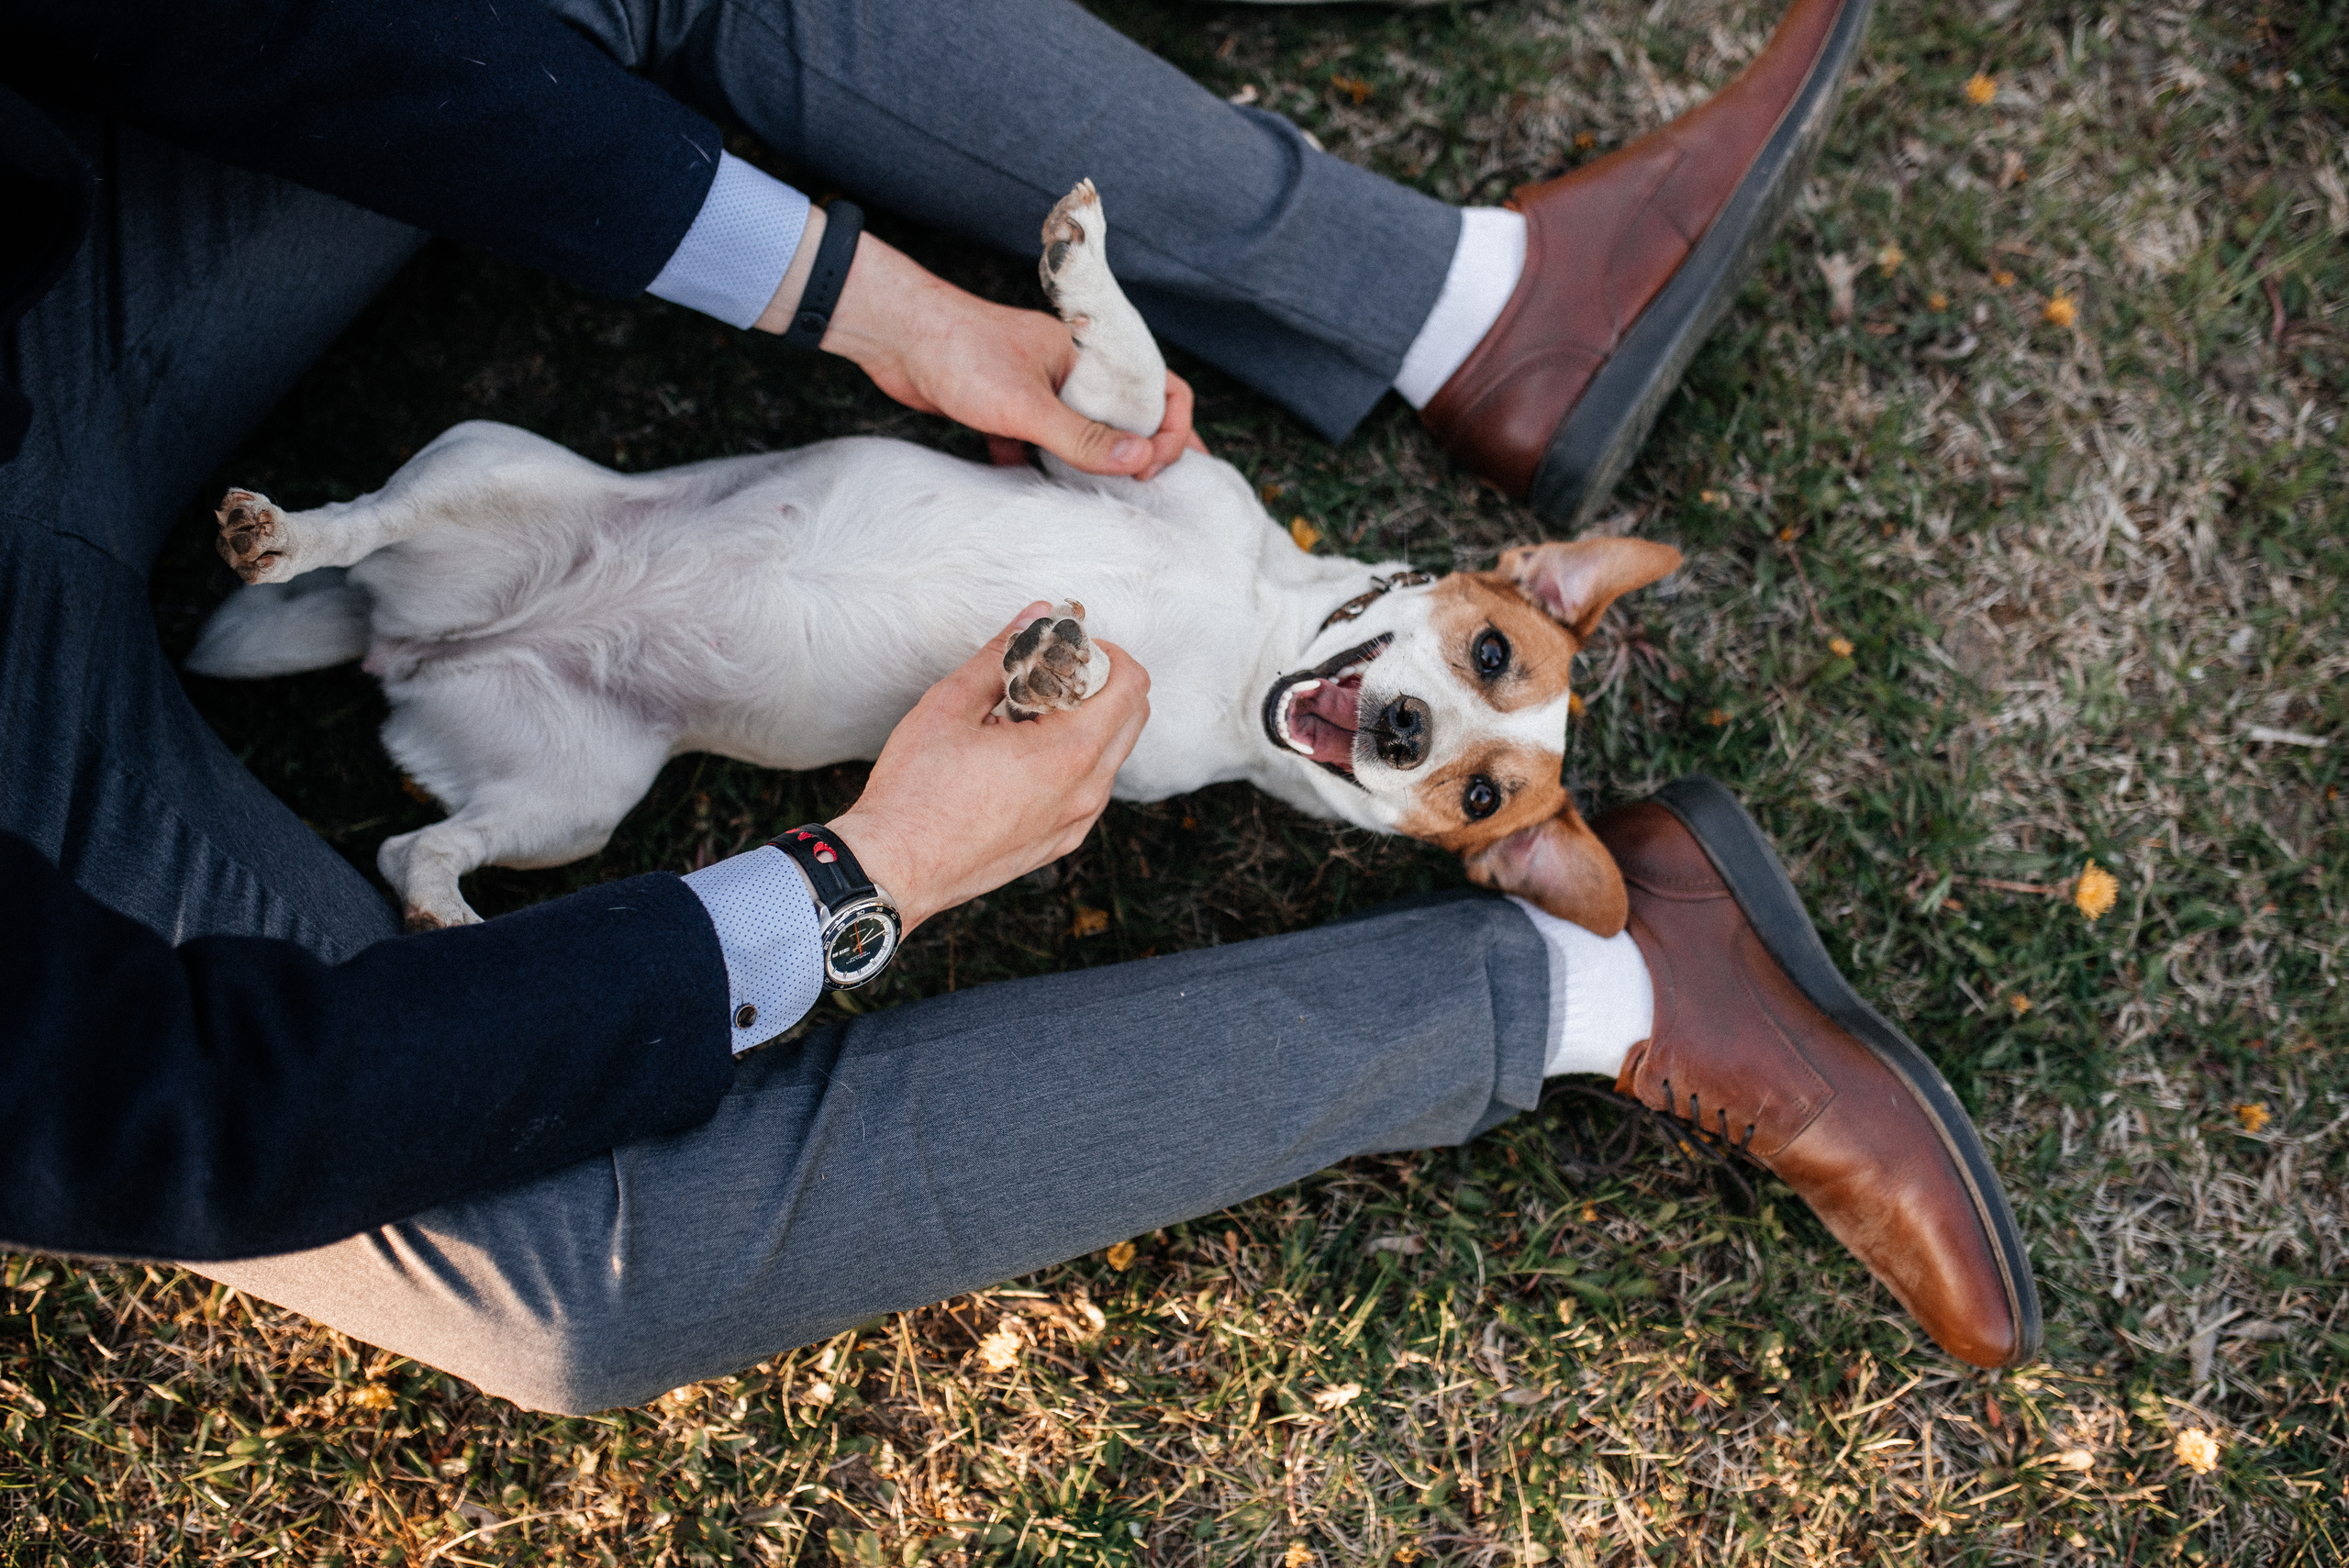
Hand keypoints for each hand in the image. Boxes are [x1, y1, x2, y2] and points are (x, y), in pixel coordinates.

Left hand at [757, 212, 1195, 479]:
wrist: (894, 335)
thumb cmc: (961, 353)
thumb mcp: (1028, 406)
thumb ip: (1083, 439)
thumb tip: (1142, 462)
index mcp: (1092, 355)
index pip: (1162, 387)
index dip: (1173, 429)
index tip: (1154, 467)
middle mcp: (1073, 371)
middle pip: (1125, 416)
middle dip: (1136, 453)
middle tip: (1140, 491)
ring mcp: (1041, 389)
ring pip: (1080, 434)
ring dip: (1087, 464)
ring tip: (1095, 499)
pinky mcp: (1007, 408)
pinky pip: (1037, 443)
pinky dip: (1036, 464)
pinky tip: (1023, 479)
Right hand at [826, 604, 1151, 931]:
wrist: (893, 869)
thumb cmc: (916, 790)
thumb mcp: (951, 704)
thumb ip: (1002, 654)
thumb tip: (1036, 614)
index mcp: (1069, 754)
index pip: (1131, 685)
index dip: (1106, 653)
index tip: (1066, 647)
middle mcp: (1086, 792)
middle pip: (1133, 717)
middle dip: (1102, 683)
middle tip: (1049, 674)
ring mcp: (1076, 823)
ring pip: (1111, 755)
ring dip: (1086, 722)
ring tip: (1024, 715)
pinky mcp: (1059, 843)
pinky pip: (1088, 789)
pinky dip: (1071, 760)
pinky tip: (1019, 754)